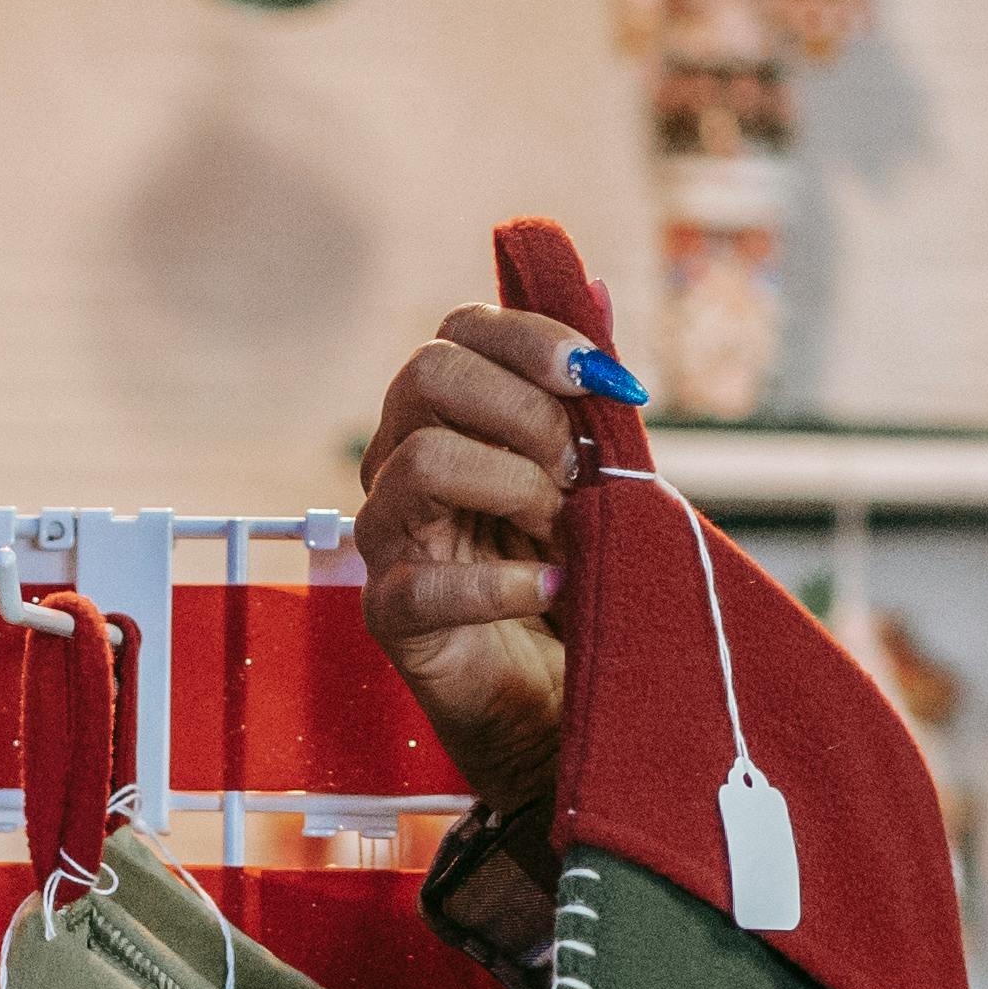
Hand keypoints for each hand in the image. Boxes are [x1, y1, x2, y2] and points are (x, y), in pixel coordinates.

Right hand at [353, 304, 604, 811]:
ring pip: (422, 459)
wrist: (566, 703)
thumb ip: (585, 396)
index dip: (529, 340)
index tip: (597, 378)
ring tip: (564, 532)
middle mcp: (404, 462)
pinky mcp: (391, 613)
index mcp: (449, 419)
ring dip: (514, 487)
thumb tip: (596, 285)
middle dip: (521, 409)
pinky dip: (504, 585)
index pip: (460, 333)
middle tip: (577, 468)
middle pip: (427, 373)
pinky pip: (425, 581)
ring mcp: (389, 537)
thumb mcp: (598, 480)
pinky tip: (553, 589)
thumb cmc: (577, 582)